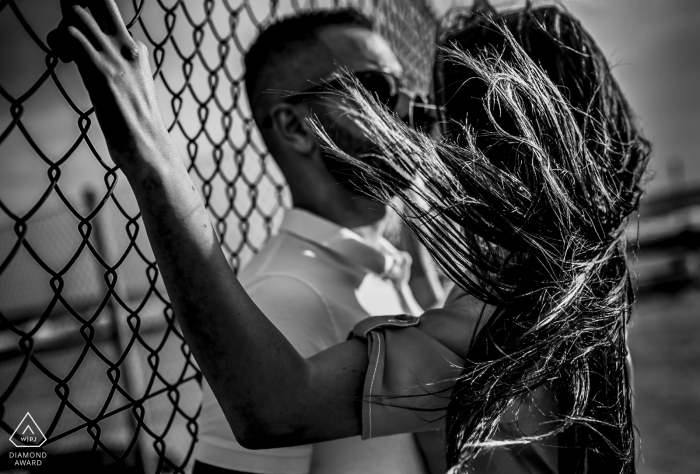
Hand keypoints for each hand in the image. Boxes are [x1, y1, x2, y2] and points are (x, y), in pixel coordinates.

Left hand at [47, 0, 172, 172]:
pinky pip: (71, 36)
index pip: (110, 16)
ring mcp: (114, 57)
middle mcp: (128, 47)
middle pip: (101, 2)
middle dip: (76, 8)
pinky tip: (64, 59)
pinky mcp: (100, 71)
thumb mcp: (135, 90)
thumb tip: (109, 74)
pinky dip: (60, 40)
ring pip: (78, 13)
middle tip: (68, 33)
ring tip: (63, 52)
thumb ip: (123, 72)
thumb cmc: (139, 127)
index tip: (77, 43)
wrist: (149, 145)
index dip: (88, 24)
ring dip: (62, 27)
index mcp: (137, 51)